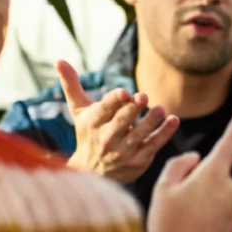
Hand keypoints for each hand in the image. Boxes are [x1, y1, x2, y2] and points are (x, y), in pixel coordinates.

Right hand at [57, 60, 178, 182]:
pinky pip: (153, 145)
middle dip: (132, 109)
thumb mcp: (78, 110)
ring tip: (160, 109)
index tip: (124, 92)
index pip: (104, 109)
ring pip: (139, 135)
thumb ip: (72, 85)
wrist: (92, 172)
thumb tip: (58, 59)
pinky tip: (173, 121)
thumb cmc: (88, 133)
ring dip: (151, 121)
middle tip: (144, 97)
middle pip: (122, 122)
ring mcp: (122, 152)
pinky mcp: (137, 161)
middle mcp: (106, 138)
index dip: (114, 100)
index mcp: (92, 123)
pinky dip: (164, 134)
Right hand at [147, 104, 231, 231]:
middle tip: (176, 203)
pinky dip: (209, 220)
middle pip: (216, 175)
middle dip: (199, 183)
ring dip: (203, 203)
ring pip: (218, 197)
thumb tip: (195, 158)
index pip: (231, 141)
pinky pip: (221, 216)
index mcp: (214, 173)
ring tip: (182, 222)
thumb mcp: (163, 187)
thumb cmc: (168, 224)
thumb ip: (180, 164)